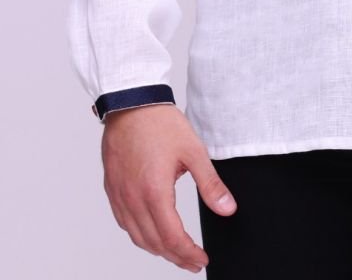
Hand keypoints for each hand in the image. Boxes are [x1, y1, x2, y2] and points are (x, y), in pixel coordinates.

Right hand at [101, 103, 236, 271]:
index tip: (201, 260)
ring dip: (156, 249)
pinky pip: (124, 222)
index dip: (188, 254)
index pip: (172, 238)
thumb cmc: (160, 123)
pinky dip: (139, 235)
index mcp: (154, 192)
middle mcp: (133, 199)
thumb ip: (210, 184)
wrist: (130, 102)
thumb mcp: (193, 151)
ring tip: (175, 252)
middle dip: (175, 257)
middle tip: (193, 262)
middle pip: (154, 243)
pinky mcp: (112, 189)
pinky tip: (150, 232)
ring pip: (136, 236)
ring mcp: (119, 196)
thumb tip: (227, 209)